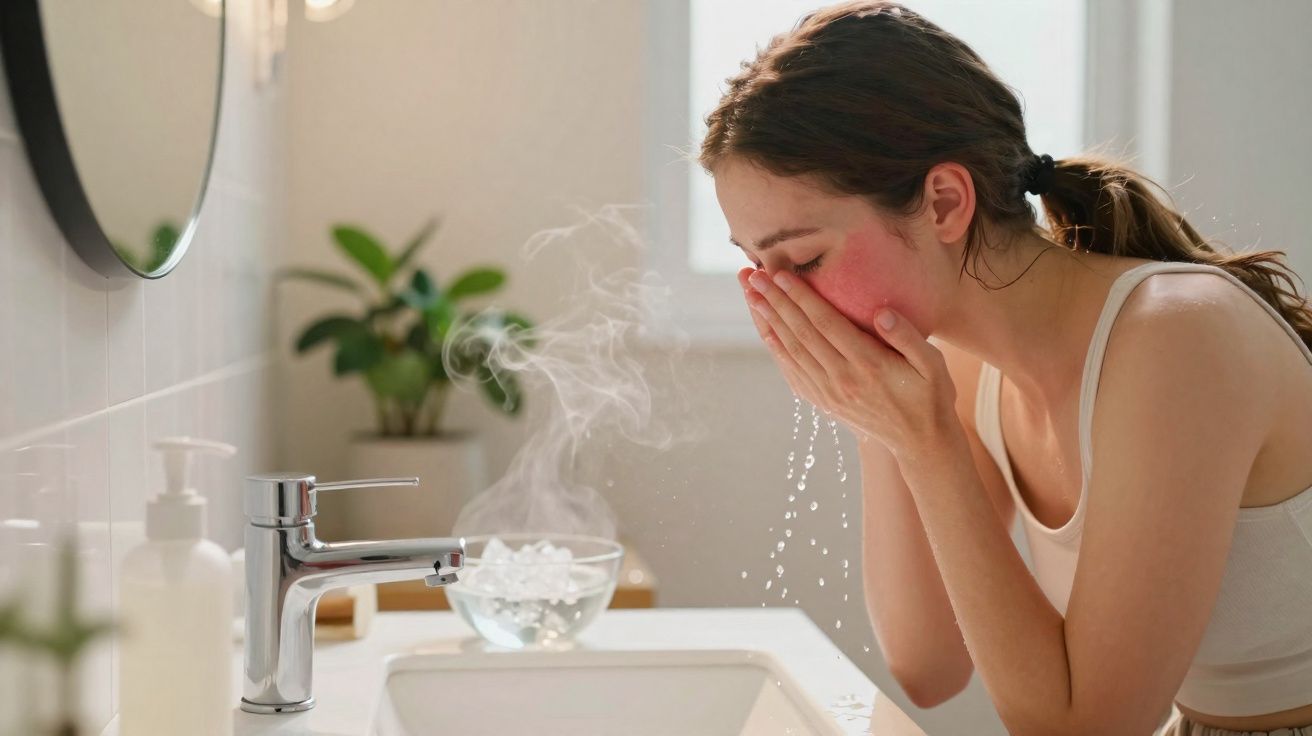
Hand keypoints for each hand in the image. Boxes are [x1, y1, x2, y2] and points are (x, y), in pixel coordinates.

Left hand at [738, 266, 958, 456]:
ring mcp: (830, 393)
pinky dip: (776, 349)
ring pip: (791, 351)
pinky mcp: (824, 402)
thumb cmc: (931, 396)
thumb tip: (881, 312)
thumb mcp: (934, 365)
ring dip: (768, 321)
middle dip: (774, 301)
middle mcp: (843, 379)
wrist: (921, 443)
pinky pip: (793, 372)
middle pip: (801, 333)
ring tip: (750, 295)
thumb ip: (908, 337)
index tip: (780, 274)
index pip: (826, 323)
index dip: (801, 297)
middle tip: (752, 275)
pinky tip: (765, 330)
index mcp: (869, 365)